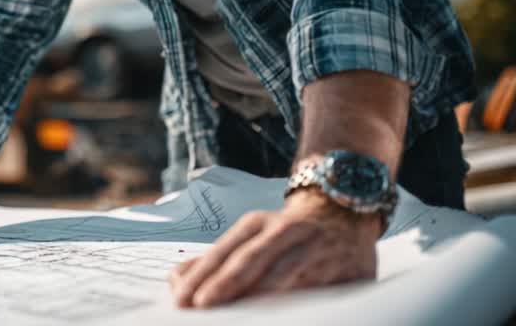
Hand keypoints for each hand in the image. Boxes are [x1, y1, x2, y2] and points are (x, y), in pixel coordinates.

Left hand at [168, 188, 380, 307]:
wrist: (342, 214)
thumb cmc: (283, 236)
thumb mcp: (247, 238)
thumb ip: (213, 261)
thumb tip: (175, 281)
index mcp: (257, 224)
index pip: (225, 252)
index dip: (204, 276)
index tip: (184, 299)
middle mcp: (288, 231)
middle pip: (253, 260)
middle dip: (226, 284)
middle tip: (202, 306)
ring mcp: (321, 249)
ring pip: (289, 276)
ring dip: (265, 296)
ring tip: (242, 316)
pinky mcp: (353, 270)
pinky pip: (328, 293)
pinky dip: (308, 306)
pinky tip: (291, 317)